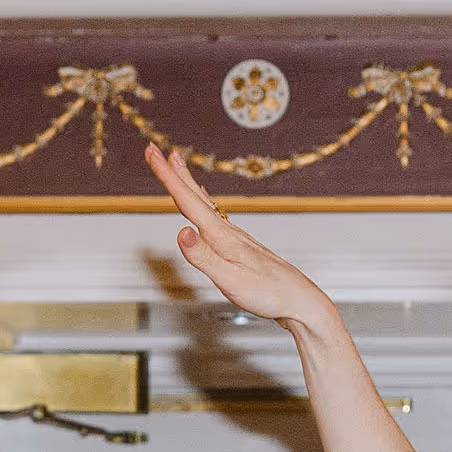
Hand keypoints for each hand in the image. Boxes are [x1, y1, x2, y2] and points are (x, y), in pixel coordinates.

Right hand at [144, 140, 332, 331]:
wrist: (299, 301)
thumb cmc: (269, 294)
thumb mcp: (230, 280)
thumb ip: (204, 257)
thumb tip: (182, 232)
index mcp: (222, 236)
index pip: (188, 201)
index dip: (167, 176)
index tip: (152, 153)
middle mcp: (229, 231)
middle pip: (196, 196)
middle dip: (174, 172)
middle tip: (157, 150)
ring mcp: (236, 237)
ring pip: (205, 203)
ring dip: (188, 182)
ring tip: (177, 164)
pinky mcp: (240, 246)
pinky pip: (215, 216)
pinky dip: (204, 202)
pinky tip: (206, 204)